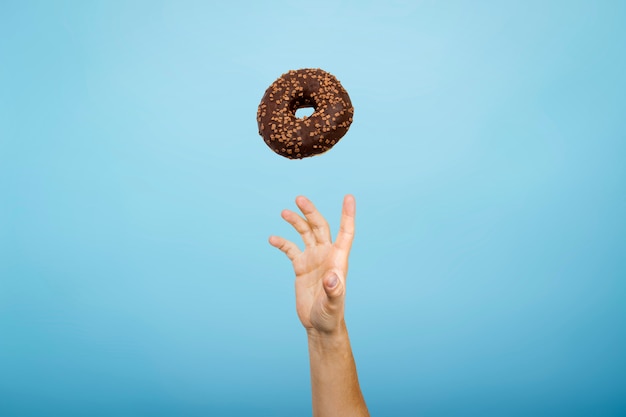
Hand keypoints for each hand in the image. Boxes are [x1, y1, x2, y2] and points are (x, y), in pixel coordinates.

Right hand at [269, 195, 355, 334]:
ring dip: (296, 221)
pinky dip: (282, 242)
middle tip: (299, 199)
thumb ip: (334, 290)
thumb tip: (332, 278)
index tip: (349, 197)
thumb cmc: (330, 315)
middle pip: (320, 226)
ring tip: (284, 212)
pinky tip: (272, 239)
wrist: (319, 325)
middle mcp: (326, 255)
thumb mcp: (333, 304)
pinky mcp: (301, 267)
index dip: (347, 214)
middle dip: (310, 212)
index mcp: (338, 259)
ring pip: (305, 233)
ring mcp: (313, 259)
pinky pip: (291, 249)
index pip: (345, 232)